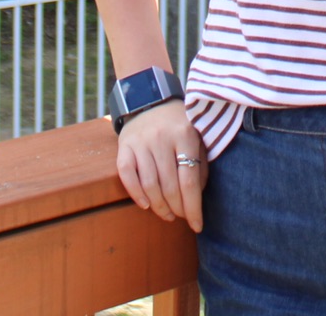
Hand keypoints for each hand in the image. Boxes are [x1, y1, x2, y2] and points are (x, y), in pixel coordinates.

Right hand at [116, 100, 205, 231]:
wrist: (150, 101)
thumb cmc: (178, 125)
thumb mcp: (198, 137)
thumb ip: (201, 164)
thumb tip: (197, 197)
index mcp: (185, 134)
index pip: (189, 180)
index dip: (193, 207)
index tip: (197, 225)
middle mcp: (161, 138)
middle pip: (169, 186)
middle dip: (177, 209)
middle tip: (181, 217)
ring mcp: (141, 141)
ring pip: (149, 184)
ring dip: (159, 206)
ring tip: (167, 214)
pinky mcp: (124, 145)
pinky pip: (127, 175)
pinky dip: (136, 194)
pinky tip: (146, 205)